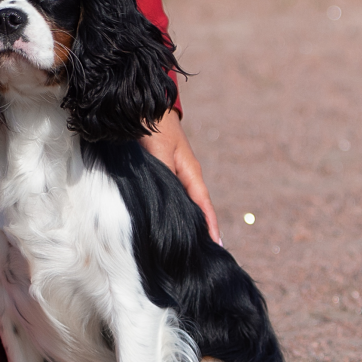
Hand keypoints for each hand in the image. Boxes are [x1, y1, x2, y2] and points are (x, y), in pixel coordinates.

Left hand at [140, 108, 221, 245]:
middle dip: (198, 231)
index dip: (210, 226)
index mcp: (190, 172)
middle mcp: (183, 176)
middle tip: (198, 258)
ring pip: (179, 204)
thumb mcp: (160, 149)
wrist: (143, 103)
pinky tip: (159, 223)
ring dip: (181, 223)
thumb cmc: (154, 124)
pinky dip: (167, 211)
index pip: (203, 206)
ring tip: (180, 248)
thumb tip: (170, 199)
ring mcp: (172, 174)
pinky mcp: (157, 173)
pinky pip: (166, 197)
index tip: (217, 247)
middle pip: (194, 209)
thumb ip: (164, 172)